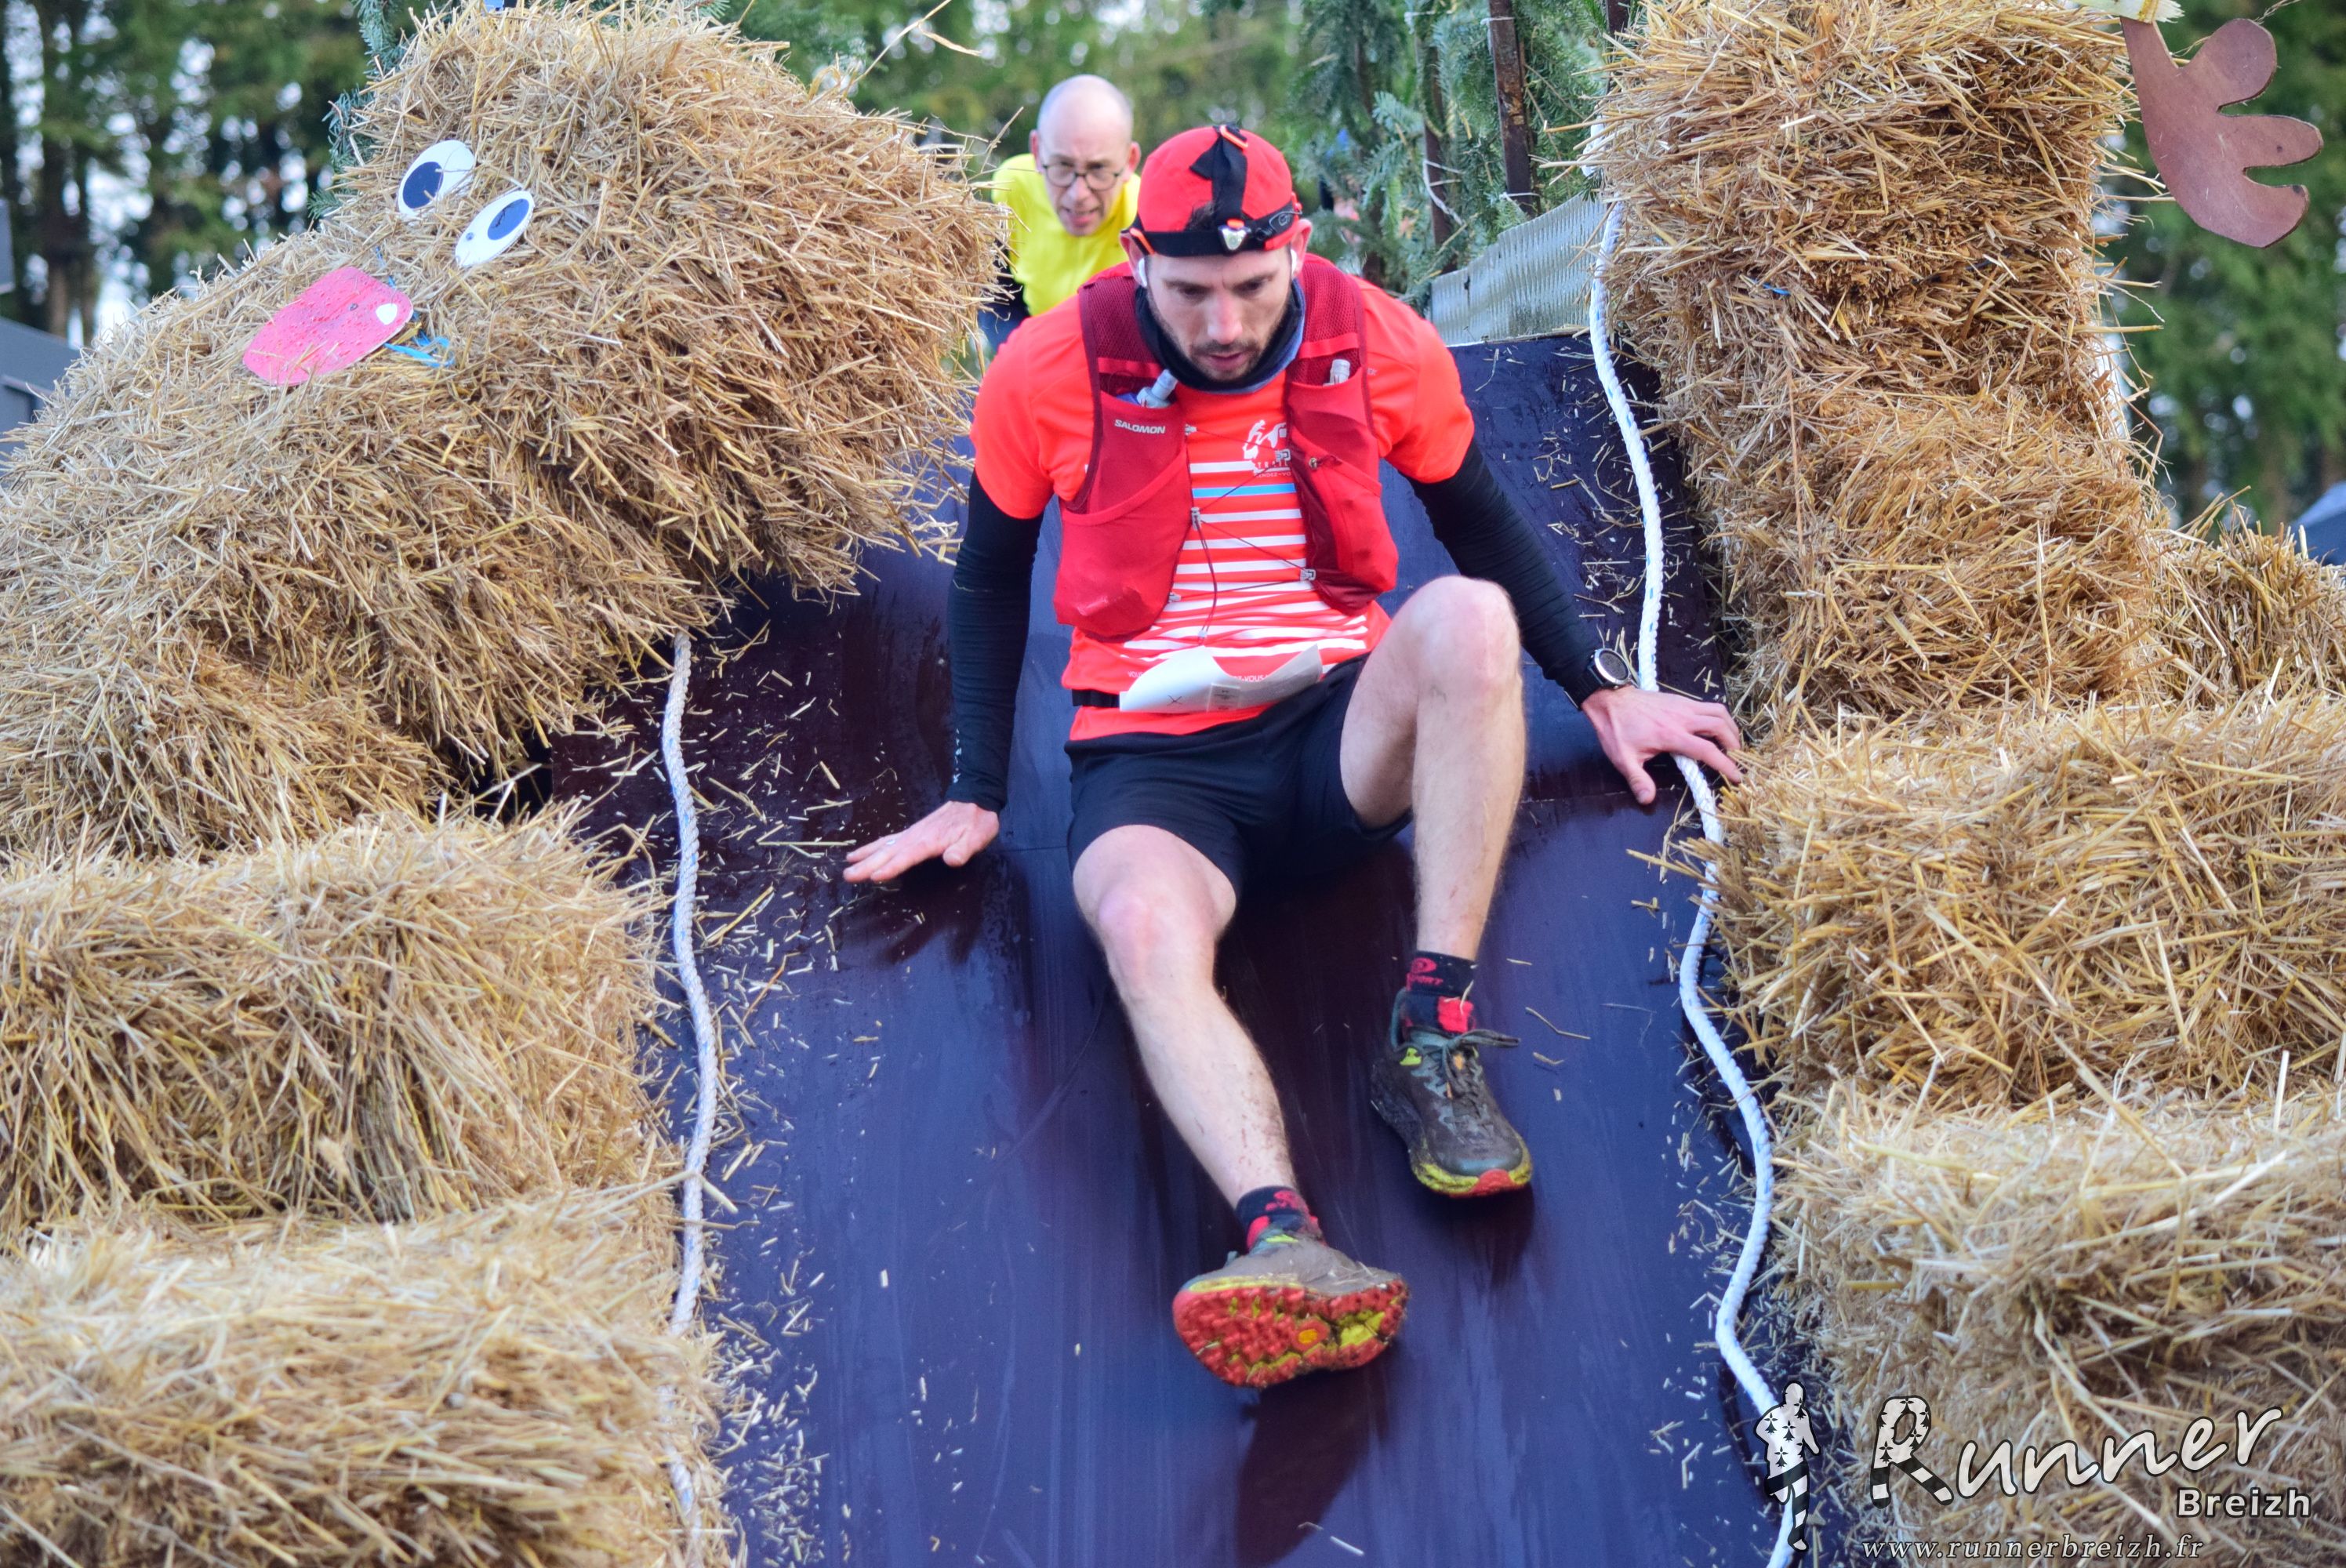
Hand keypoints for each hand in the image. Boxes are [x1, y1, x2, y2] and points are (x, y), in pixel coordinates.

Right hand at [843, 800, 999, 883]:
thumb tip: (951, 860)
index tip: (875, 876)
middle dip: (868, 864)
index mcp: (930, 841)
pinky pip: (888, 841)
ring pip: (884, 846)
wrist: (974, 801)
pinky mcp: (911, 833)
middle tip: (848, 876)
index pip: (907, 856)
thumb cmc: (976, 823)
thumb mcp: (977, 837)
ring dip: (865, 857)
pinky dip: (873, 847)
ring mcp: (911, 834)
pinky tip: (861, 853)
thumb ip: (963, 849)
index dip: (892, 867)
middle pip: (888, 852)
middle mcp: (916, 837)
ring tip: (847, 866)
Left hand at [1580, 686, 1743, 806]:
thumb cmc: (1616, 729)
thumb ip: (1637, 779)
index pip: (1707, 750)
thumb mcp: (1623, 758)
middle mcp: (1683, 717)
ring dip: (1730, 727)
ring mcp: (1683, 705)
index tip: (1737, 776)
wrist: (1609, 699)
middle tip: (1737, 759)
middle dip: (1734, 743)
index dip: (1725, 764)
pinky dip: (1719, 717)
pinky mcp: (1680, 699)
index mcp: (1671, 734)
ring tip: (1731, 743)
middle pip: (1720, 726)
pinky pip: (1708, 706)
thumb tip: (1647, 799)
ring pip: (1718, 711)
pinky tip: (1715, 729)